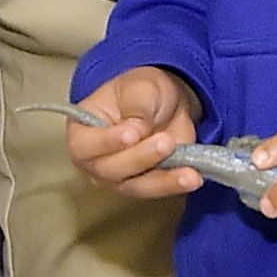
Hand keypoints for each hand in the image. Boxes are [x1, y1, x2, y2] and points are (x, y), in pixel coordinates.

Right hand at [67, 69, 203, 201]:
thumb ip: (136, 107)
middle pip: (111, 170)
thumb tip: (137, 131)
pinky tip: (193, 177)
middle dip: (140, 158)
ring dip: (163, 180)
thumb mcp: (139, 88)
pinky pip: (157, 189)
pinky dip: (175, 184)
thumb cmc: (141, 91)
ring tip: (188, 172)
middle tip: (166, 141)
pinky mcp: (145, 184)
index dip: (106, 143)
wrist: (167, 102)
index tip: (131, 134)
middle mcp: (95, 161)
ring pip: (136, 186)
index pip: (85, 146)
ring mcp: (120, 177)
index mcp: (82, 131)